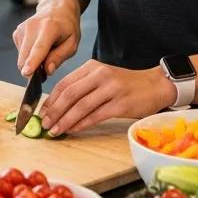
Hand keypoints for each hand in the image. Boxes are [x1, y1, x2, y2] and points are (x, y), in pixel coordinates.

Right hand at [12, 0, 80, 77]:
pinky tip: (38, 47)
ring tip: (45, 52)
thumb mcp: (72, 43)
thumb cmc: (66, 27)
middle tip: (47, 67)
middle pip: (26, 56)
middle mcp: (32, 27)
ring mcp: (22, 29)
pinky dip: (28, 56)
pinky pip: (20, 53)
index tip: (26, 73)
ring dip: (31, 62)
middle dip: (33, 69)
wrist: (56, 8)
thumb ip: (60, 57)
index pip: (39, 48)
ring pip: (22, 57)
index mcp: (49, 28)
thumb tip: (47, 71)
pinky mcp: (16, 33)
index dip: (32, 62)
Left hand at [40, 61, 174, 135]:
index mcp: (92, 67)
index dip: (51, 99)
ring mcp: (111, 89)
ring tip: (55, 131)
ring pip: (81, 106)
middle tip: (44, 124)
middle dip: (54, 111)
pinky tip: (72, 130)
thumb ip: (82, 87)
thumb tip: (58, 106)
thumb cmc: (125, 85)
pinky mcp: (121, 104)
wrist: (155, 85)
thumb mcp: (102, 78)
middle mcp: (100, 75)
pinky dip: (81, 124)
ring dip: (65, 121)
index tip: (41, 112)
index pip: (65, 83)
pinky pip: (95, 116)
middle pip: (70, 94)